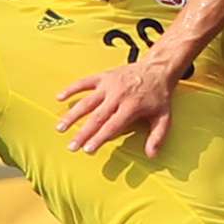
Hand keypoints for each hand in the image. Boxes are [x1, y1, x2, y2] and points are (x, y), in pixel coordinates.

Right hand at [55, 61, 176, 155]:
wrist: (157, 68)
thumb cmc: (159, 96)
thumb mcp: (164, 118)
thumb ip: (157, 137)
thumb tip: (151, 155)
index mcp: (131, 107)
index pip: (112, 126)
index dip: (99, 138)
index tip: (88, 149)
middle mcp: (118, 95)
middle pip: (96, 117)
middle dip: (82, 133)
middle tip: (71, 146)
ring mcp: (109, 84)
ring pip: (86, 101)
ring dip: (72, 115)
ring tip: (60, 128)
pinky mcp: (103, 76)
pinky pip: (84, 82)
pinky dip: (71, 89)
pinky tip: (59, 98)